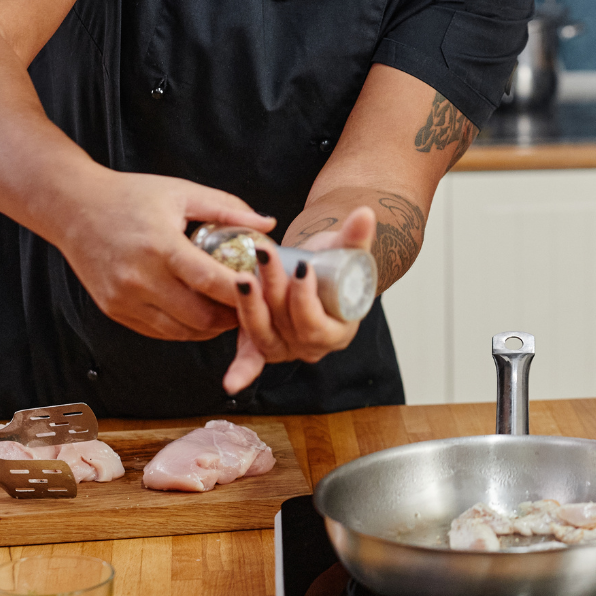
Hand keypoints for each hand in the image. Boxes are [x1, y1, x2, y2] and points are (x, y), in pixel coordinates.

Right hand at [55, 170, 275, 341]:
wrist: (72, 207)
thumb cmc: (129, 196)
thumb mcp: (182, 193)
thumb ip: (228, 210)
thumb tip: (268, 225)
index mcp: (160, 246)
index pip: (211, 280)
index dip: (243, 292)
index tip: (265, 291)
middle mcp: (140, 278)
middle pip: (200, 316)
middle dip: (232, 316)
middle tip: (252, 305)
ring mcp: (124, 299)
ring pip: (181, 332)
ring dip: (210, 327)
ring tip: (229, 311)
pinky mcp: (114, 310)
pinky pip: (159, 331)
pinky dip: (184, 328)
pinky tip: (198, 313)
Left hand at [224, 206, 371, 392]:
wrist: (313, 270)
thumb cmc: (332, 264)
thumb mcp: (346, 250)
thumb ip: (356, 235)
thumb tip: (365, 213)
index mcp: (338, 332)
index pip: (318, 324)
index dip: (307, 300)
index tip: (302, 268)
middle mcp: (311, 348)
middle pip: (287, 327)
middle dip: (274, 291)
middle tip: (265, 256)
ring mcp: (284, 349)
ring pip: (263, 335)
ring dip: (250, 307)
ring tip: (243, 277)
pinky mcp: (260, 345)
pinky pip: (250, 359)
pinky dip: (242, 371)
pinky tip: (230, 382)